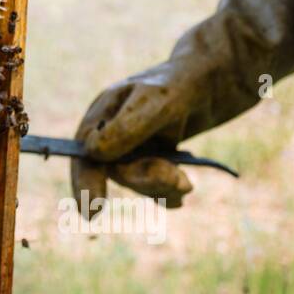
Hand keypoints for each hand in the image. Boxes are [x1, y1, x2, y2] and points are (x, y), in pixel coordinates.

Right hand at [71, 65, 196, 212]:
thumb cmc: (178, 86)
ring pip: (135, 183)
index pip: (84, 155)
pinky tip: (182, 188)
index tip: (93, 211)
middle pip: (113, 173)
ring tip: (187, 181)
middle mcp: (109, 135)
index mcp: (100, 116)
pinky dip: (168, 194)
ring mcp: (129, 150)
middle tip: (182, 182)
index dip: (85, 183)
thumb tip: (94, 154)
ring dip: (161, 186)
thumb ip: (127, 128)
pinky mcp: (149, 161)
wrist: (209, 83)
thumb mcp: (155, 103)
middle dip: (145, 180)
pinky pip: (151, 189)